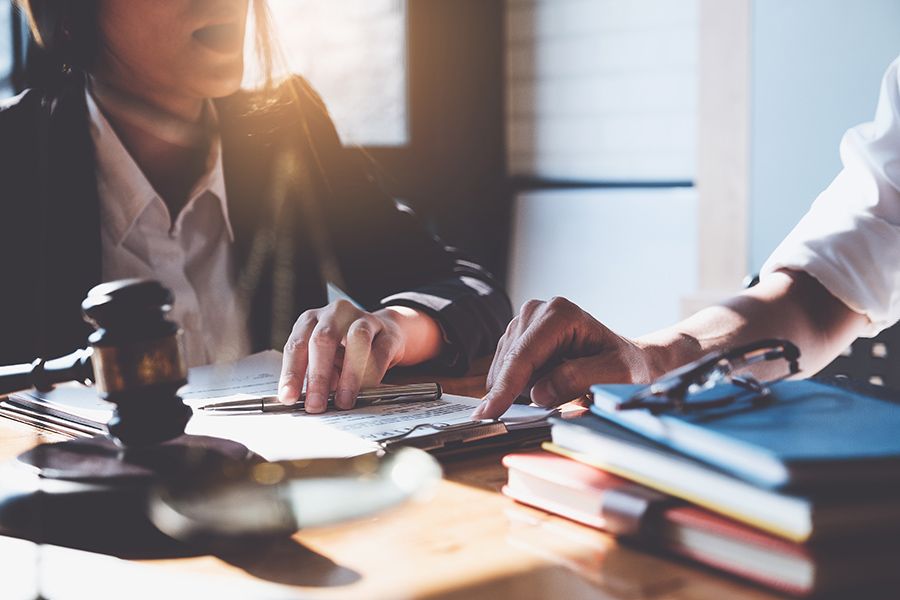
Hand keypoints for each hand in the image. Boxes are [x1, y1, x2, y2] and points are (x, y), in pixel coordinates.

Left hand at [277, 300, 410, 412]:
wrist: (383, 334)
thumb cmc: (345, 349)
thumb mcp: (324, 361)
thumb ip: (313, 376)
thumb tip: (307, 402)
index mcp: (311, 321)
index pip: (296, 345)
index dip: (291, 373)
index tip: (289, 398)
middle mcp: (335, 314)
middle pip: (323, 339)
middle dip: (318, 376)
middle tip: (316, 405)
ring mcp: (363, 319)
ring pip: (357, 339)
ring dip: (349, 375)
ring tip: (344, 401)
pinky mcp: (388, 332)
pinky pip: (381, 351)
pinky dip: (372, 373)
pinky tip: (366, 390)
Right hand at [474, 297, 660, 418]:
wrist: (627, 361)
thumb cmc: (625, 366)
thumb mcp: (615, 375)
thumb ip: (578, 380)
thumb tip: (539, 393)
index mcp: (559, 314)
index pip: (523, 355)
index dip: (506, 386)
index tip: (489, 412)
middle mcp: (536, 311)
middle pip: (510, 363)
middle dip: (523, 389)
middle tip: (559, 399)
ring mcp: (524, 323)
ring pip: (504, 369)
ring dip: (524, 388)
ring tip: (560, 385)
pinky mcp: (517, 338)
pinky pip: (505, 371)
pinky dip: (521, 386)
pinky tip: (547, 383)